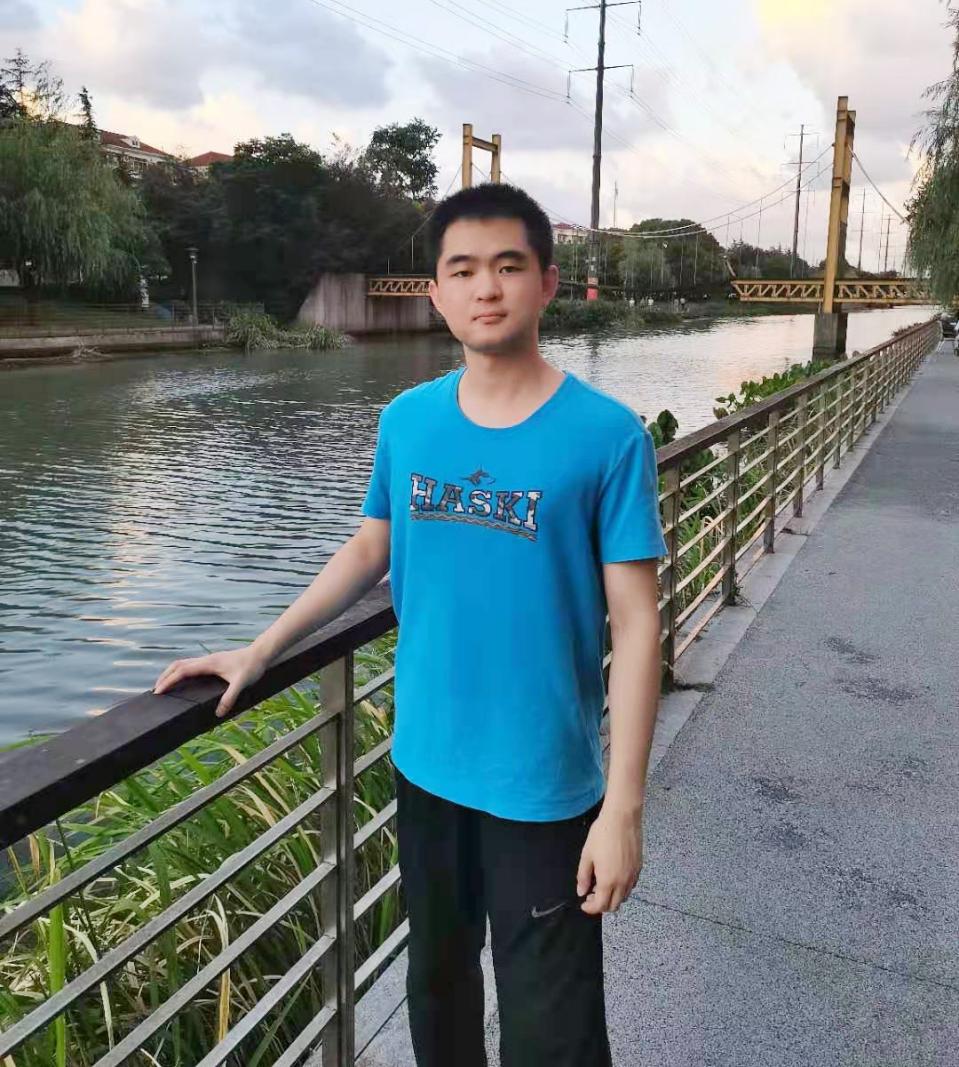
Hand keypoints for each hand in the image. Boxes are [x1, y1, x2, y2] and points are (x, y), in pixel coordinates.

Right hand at [152, 646, 267, 718]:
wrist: (261, 654)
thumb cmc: (252, 667)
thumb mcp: (242, 684)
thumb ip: (230, 698)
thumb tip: (218, 713)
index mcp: (208, 664)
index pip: (182, 671)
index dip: (169, 681)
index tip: (158, 692)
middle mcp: (206, 660)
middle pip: (178, 665)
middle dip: (165, 676)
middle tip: (157, 691)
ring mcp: (209, 660)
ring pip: (184, 663)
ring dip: (172, 673)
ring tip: (165, 686)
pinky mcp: (213, 662)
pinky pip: (191, 665)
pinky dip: (182, 672)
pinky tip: (184, 681)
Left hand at [576, 804, 643, 914]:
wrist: (622, 818)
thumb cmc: (602, 834)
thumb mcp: (587, 855)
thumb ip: (583, 876)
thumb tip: (581, 891)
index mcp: (608, 881)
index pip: (600, 906)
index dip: (590, 908)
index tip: (584, 904)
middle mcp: (623, 882)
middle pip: (614, 906)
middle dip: (601, 905)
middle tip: (591, 894)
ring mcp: (633, 876)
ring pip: (624, 897)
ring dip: (612, 897)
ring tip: (601, 884)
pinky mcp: (639, 868)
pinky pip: (631, 886)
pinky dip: (622, 888)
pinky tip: (613, 876)